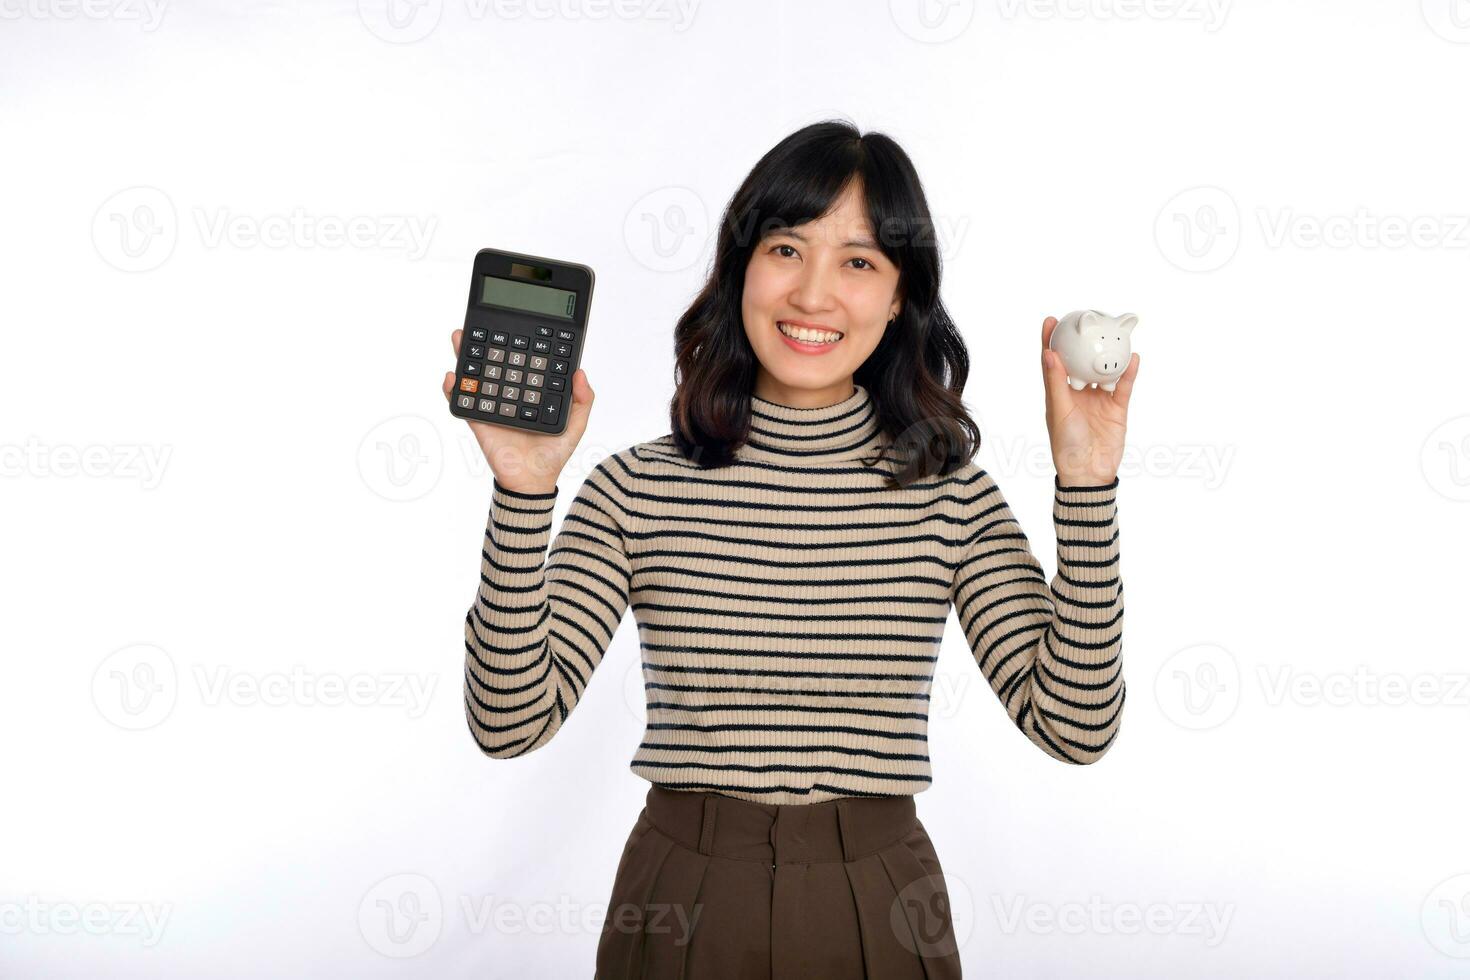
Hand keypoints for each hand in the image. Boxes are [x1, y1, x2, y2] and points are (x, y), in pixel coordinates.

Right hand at [442, 328, 595, 493]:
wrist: (533, 481)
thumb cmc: (553, 454)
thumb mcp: (576, 424)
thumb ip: (582, 399)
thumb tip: (580, 372)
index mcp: (531, 391)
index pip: (523, 362)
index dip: (517, 342)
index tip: (515, 323)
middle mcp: (510, 393)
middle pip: (495, 362)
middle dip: (485, 342)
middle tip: (478, 325)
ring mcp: (492, 405)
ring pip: (476, 376)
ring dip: (465, 356)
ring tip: (459, 338)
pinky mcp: (479, 420)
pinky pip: (463, 402)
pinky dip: (454, 389)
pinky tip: (453, 376)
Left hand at [1040, 315, 1138, 485]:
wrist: (1088, 473)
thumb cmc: (1066, 445)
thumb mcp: (1059, 410)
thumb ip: (1056, 382)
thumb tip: (1049, 353)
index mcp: (1058, 393)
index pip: (1053, 362)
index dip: (1051, 341)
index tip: (1052, 320)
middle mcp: (1078, 393)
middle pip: (1080, 361)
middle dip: (1083, 341)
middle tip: (1087, 319)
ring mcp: (1098, 399)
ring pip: (1104, 370)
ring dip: (1108, 353)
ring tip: (1113, 331)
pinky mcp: (1117, 408)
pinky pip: (1124, 385)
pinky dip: (1128, 371)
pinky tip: (1132, 356)